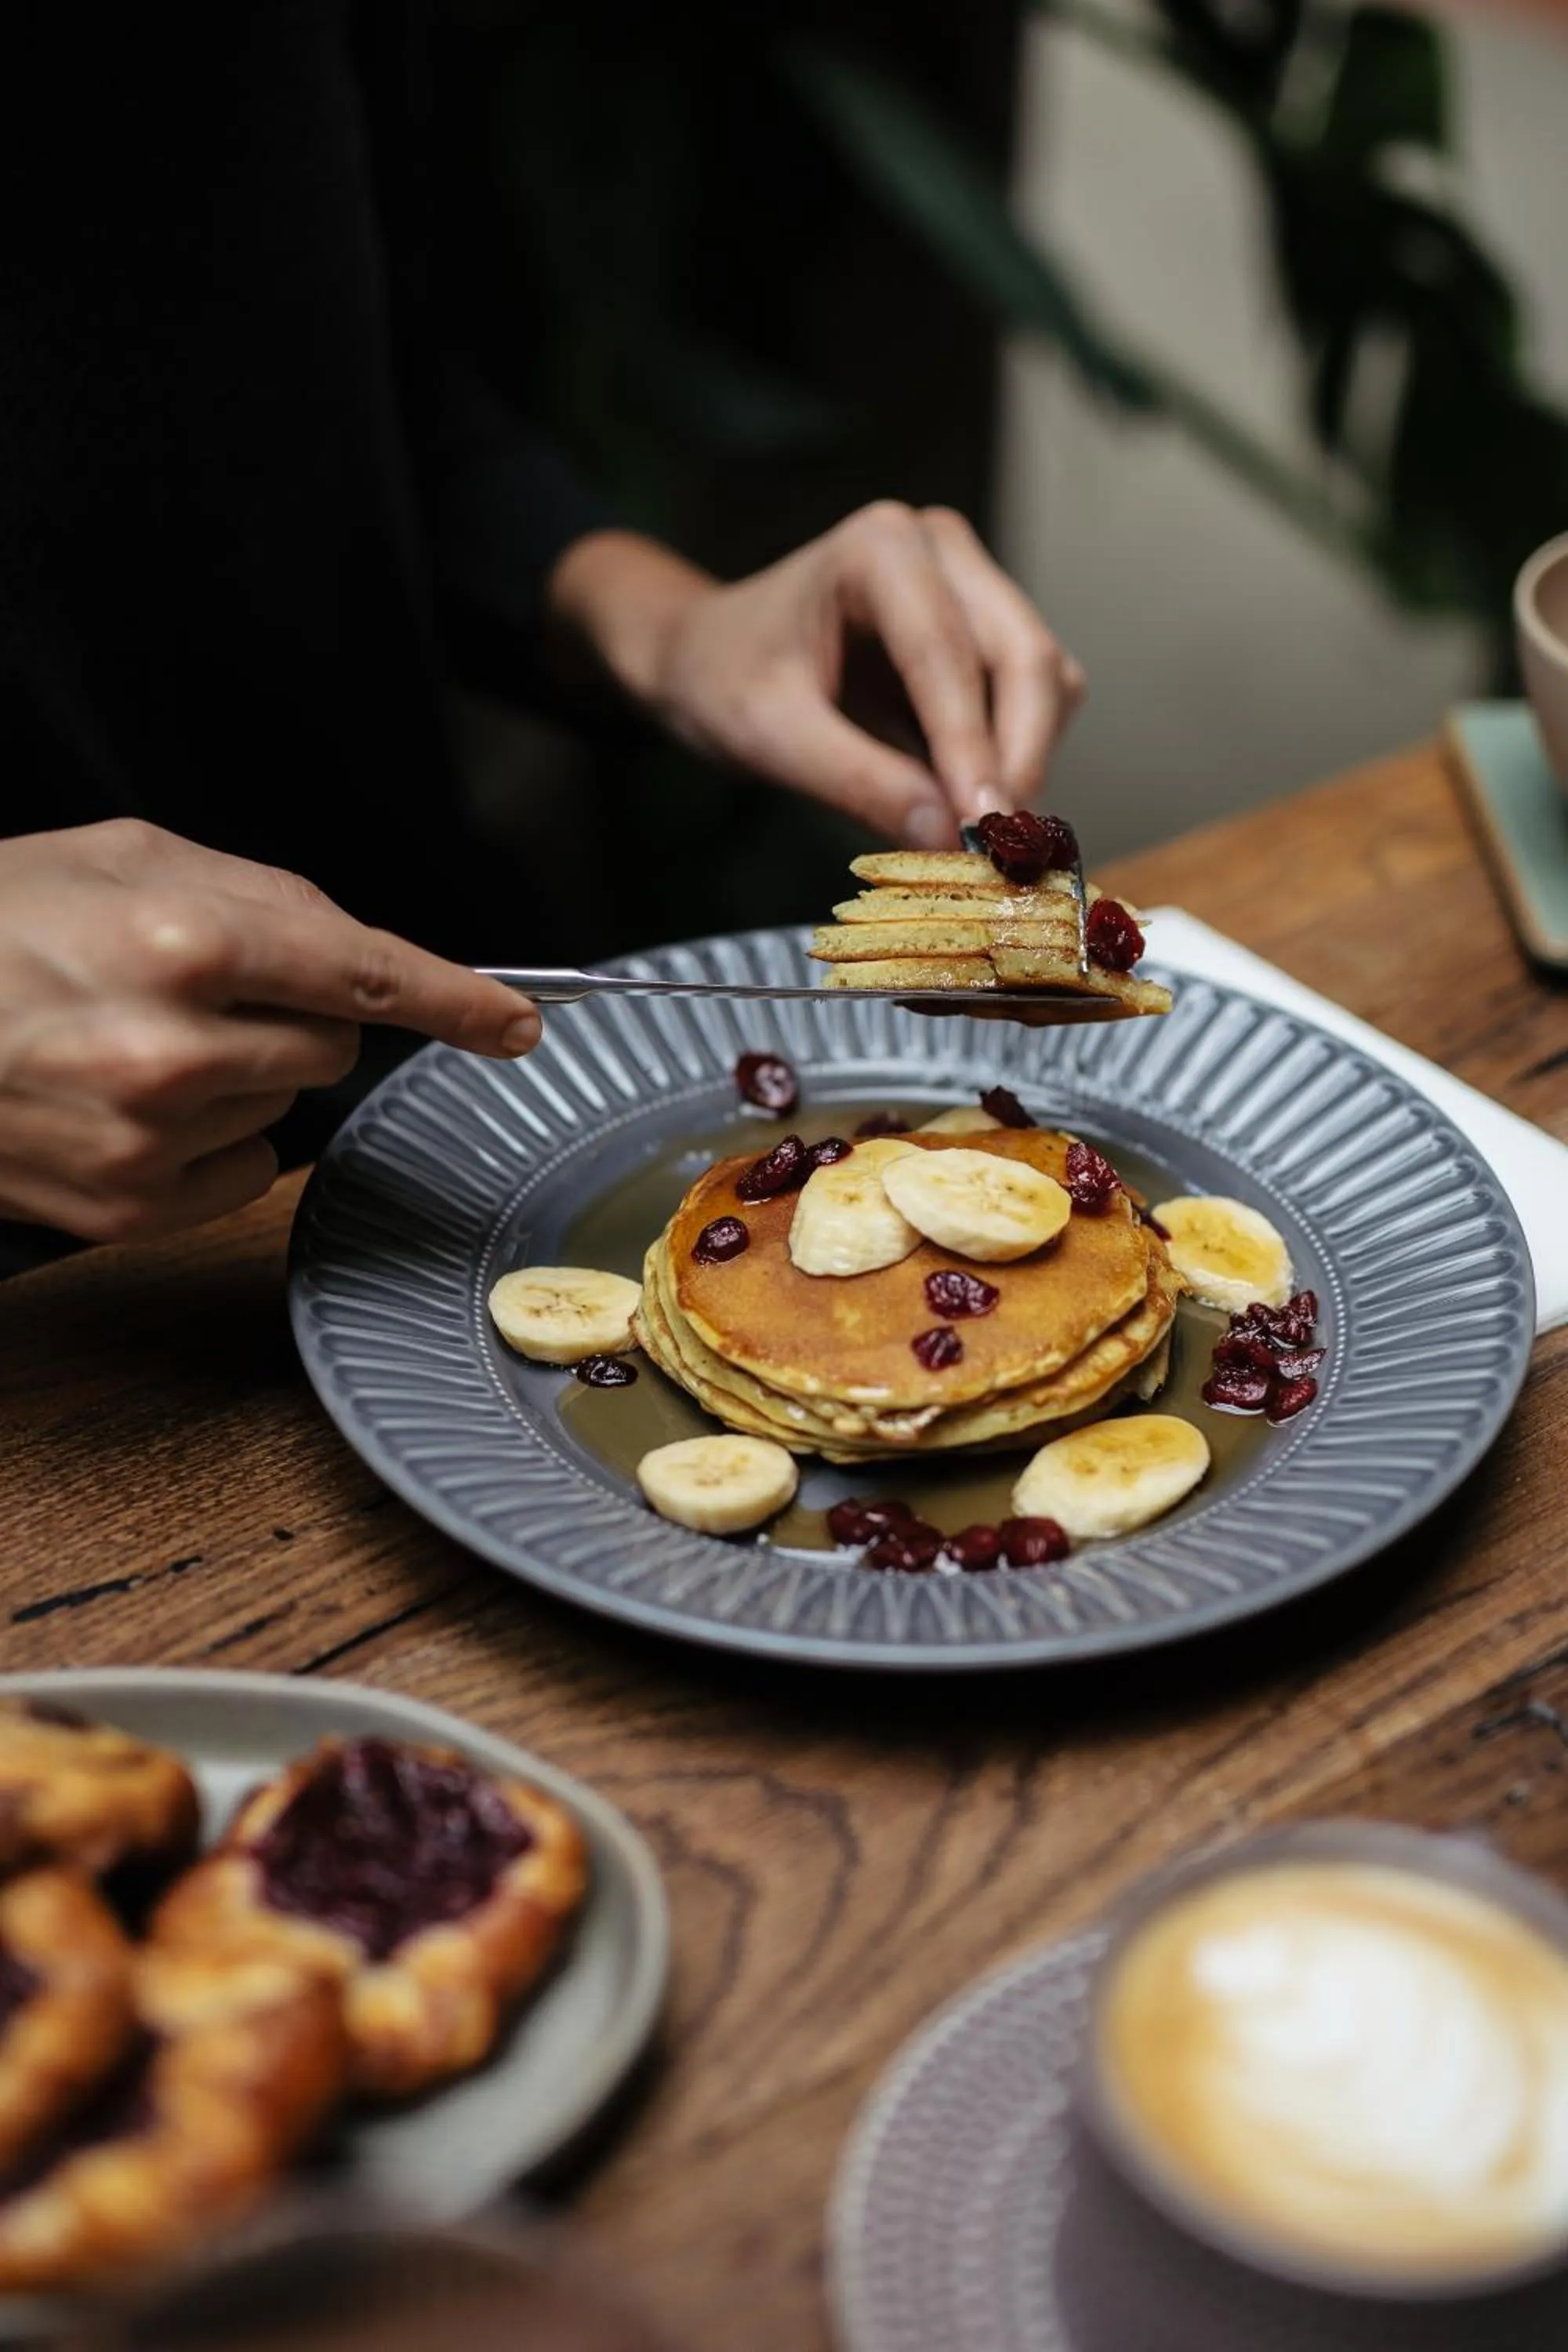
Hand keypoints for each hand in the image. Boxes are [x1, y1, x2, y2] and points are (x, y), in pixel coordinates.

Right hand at [0, 821, 539, 1241]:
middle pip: (330, 1047)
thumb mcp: (118, 856)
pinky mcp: (121, 1207)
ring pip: (284, 1111)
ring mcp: (146, 1140)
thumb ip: (256, 896)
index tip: (517, 1024)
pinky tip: (124, 1102)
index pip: (364, 975)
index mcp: (183, 939)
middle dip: (293, 1016)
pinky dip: (207, 1140)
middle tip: (197, 990)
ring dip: (240, 1075)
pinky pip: (239, 1173)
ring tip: (130, 1040)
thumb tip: (358, 954)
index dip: (455, 1000)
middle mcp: (175, 1047)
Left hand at [548, 506, 1083, 846]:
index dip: (973, 749)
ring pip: (1046, 681)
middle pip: (1024, 658)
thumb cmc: (725, 679)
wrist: (710, 656)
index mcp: (879, 548)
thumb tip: (947, 842)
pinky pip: (1033, 700)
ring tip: (979, 838)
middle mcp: (941, 550)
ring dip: (1025, 762)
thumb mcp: (772, 737)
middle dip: (1018, 758)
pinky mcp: (986, 633)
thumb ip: (859, 782)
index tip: (984, 833)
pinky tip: (971, 807)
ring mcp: (972, 585)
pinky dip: (1015, 758)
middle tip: (1000, 853)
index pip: (946, 655)